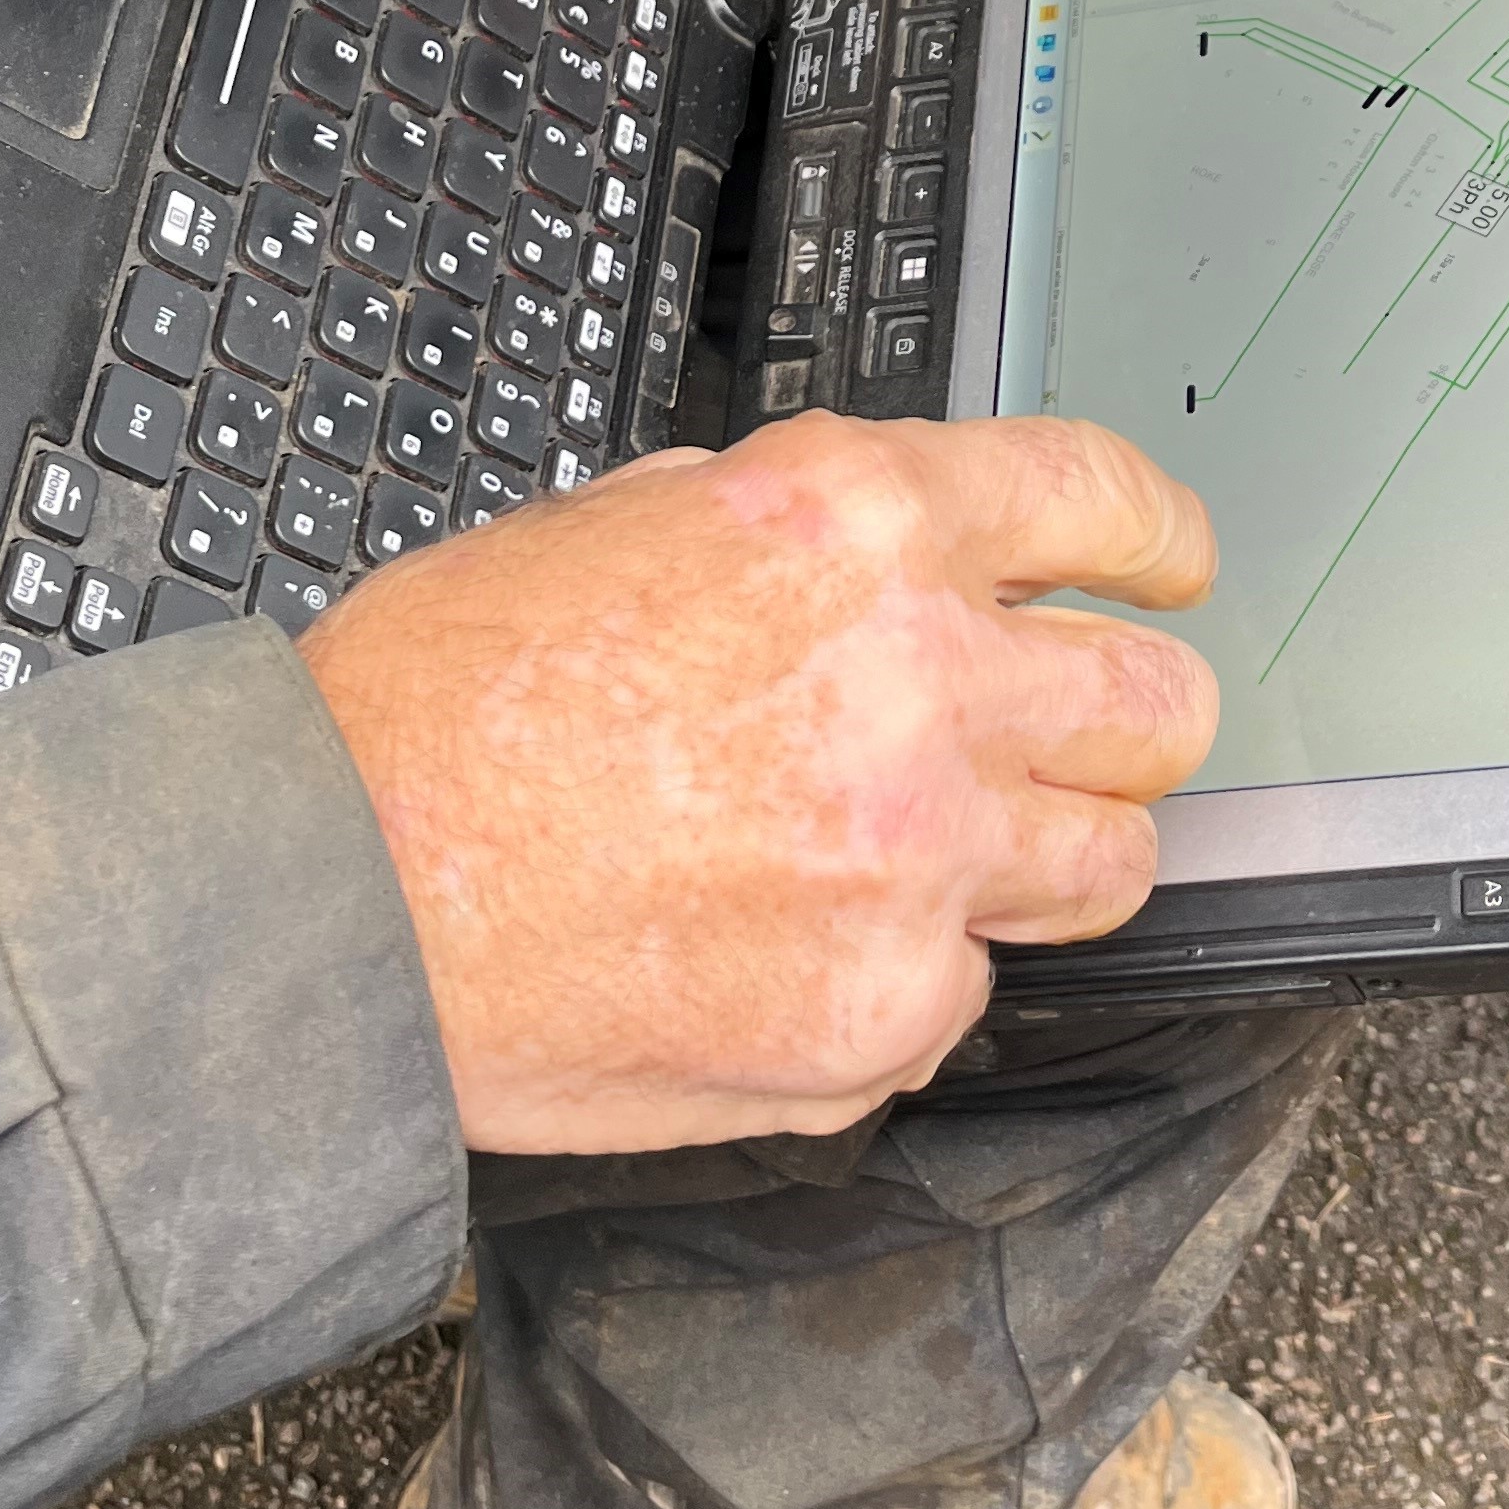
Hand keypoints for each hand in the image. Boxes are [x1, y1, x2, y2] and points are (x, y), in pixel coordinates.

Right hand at [300, 413, 1217, 1151]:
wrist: (338, 900)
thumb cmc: (435, 711)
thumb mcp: (612, 523)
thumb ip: (782, 529)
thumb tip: (864, 555)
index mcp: (855, 524)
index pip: (1099, 498)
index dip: (1160, 535)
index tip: (1171, 565)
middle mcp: (920, 680)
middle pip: (1155, 702)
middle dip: (1133, 716)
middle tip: (1083, 737)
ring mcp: (920, 858)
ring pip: (1107, 860)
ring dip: (1046, 852)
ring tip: (936, 855)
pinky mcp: (886, 1011)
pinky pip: (970, 989)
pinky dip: (906, 973)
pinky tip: (793, 948)